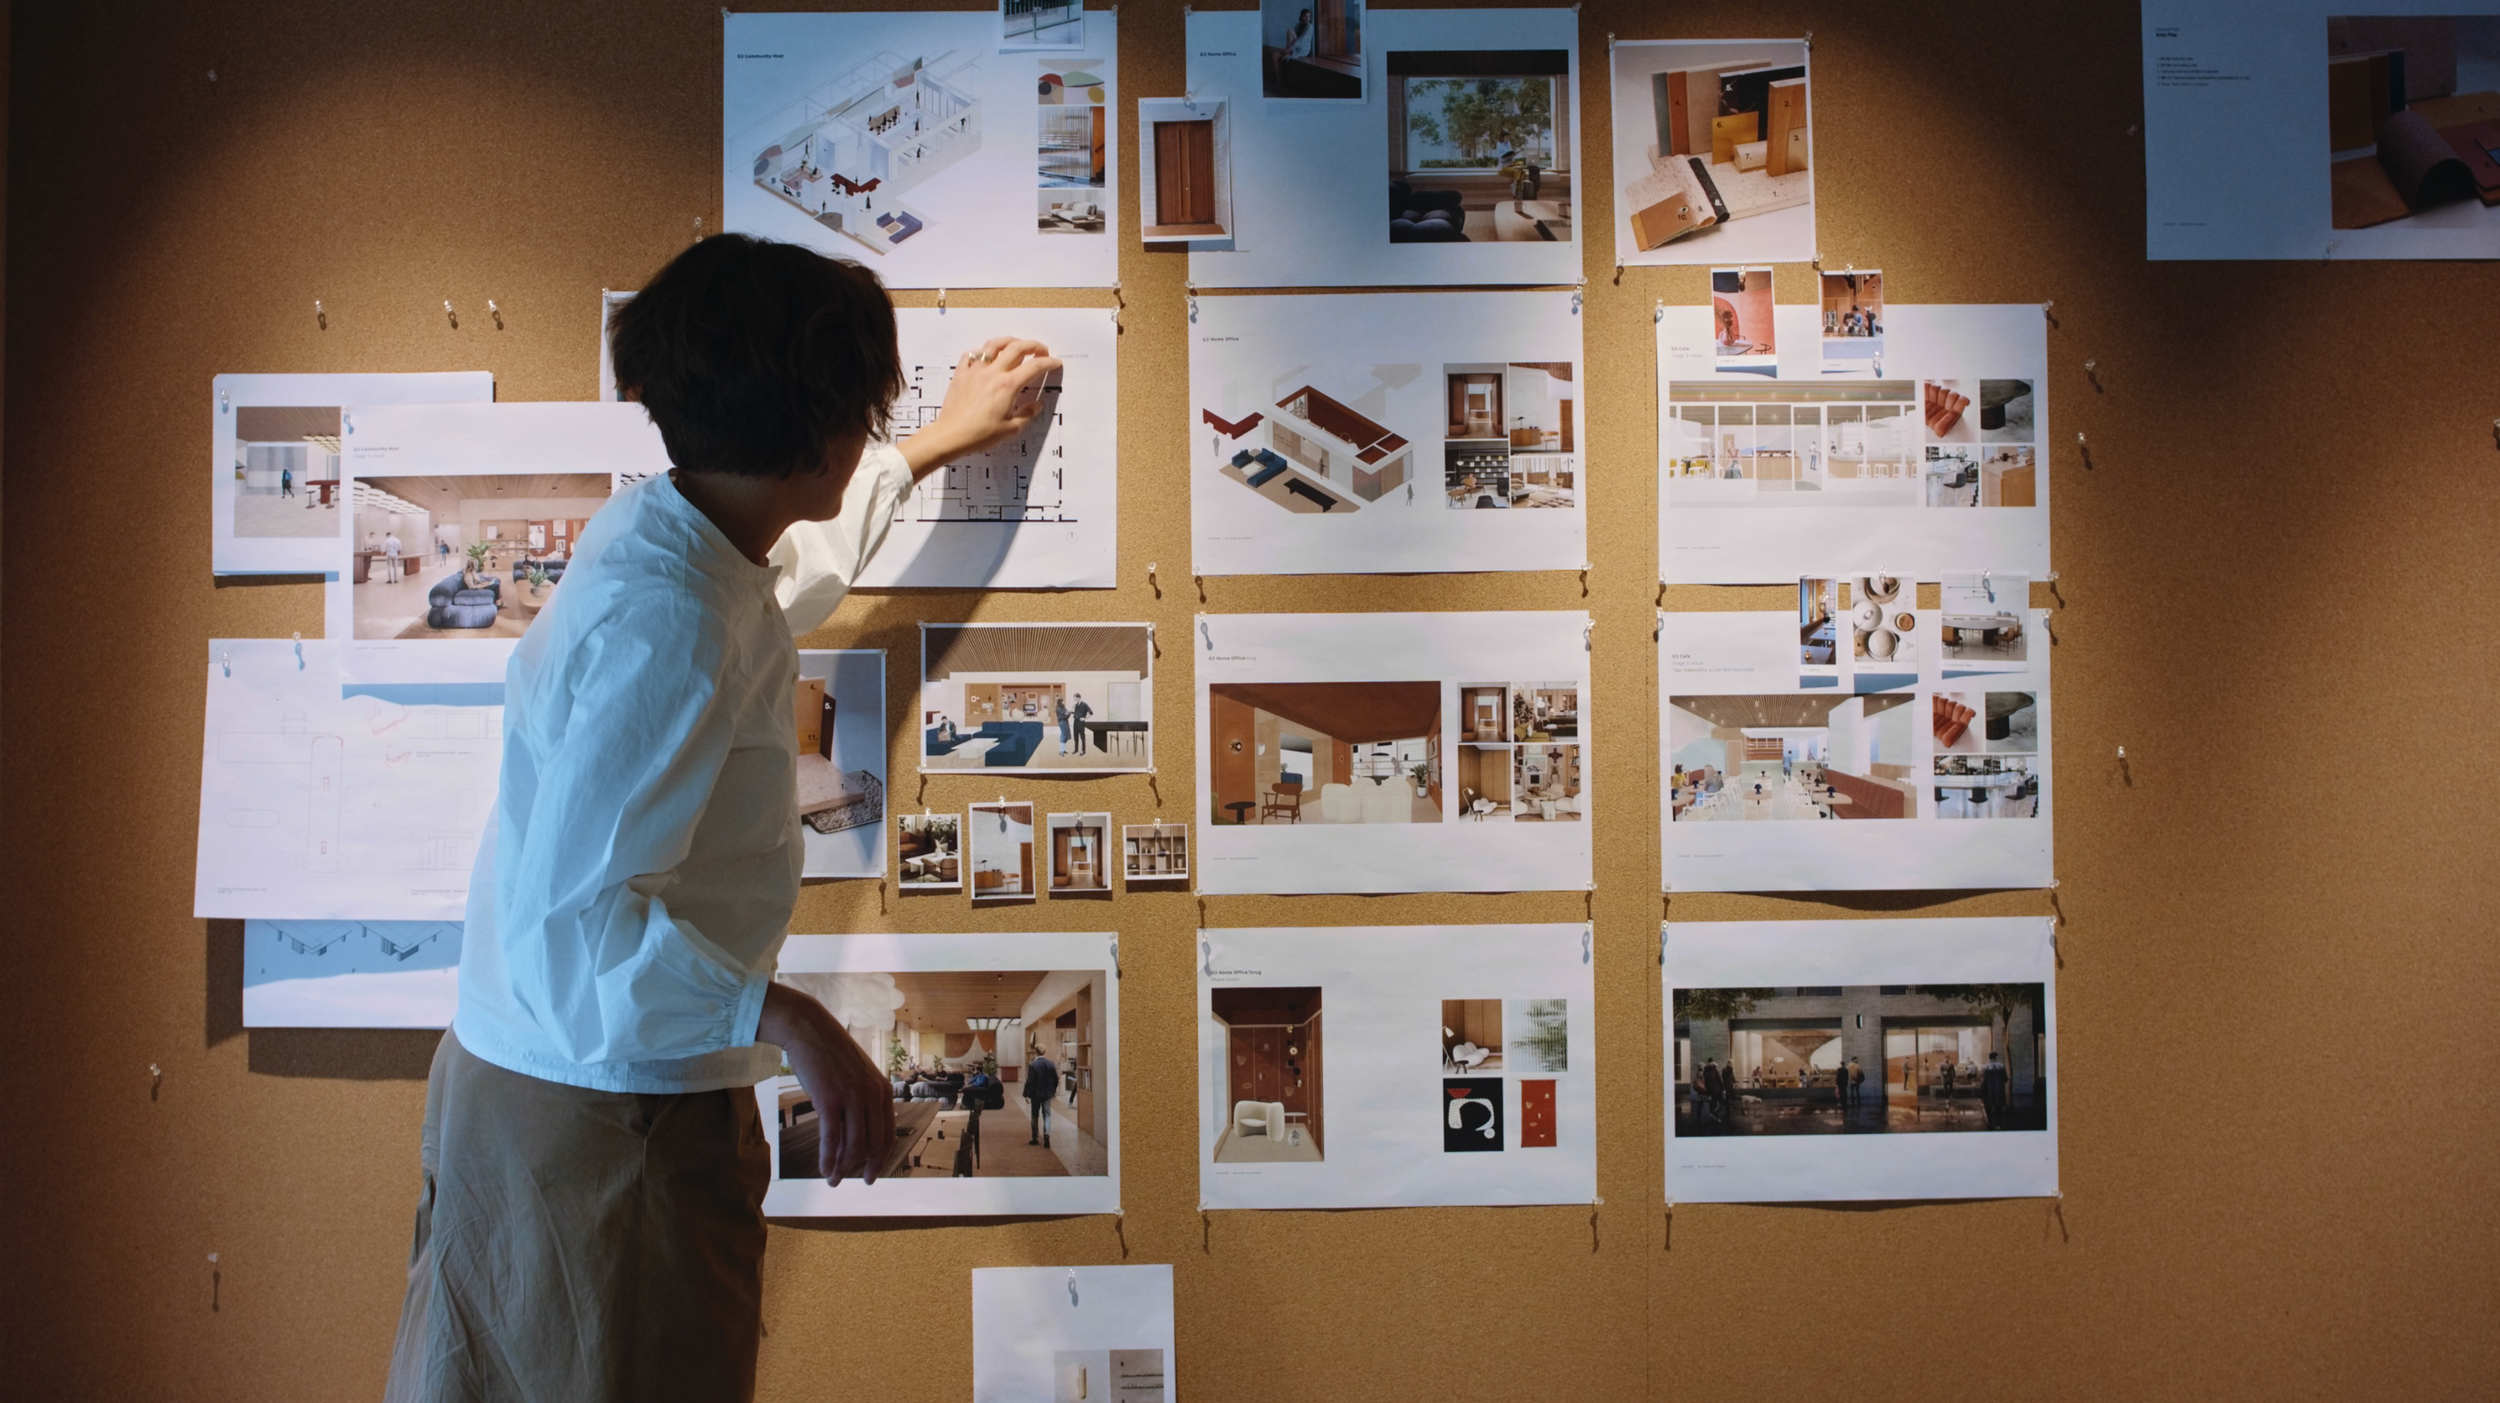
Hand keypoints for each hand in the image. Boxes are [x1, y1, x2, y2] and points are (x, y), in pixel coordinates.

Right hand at [757, 982, 894, 1186]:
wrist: (808, 1029)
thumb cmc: (829, 1054)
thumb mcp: (857, 1075)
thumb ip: (863, 1100)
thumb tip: (858, 1135)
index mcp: (883, 1090)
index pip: (887, 1135)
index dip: (879, 1160)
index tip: (869, 1176)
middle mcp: (873, 1095)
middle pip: (871, 1144)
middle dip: (859, 1167)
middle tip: (845, 1179)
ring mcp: (853, 1097)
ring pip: (853, 1146)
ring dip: (841, 1167)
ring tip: (831, 1179)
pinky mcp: (830, 1099)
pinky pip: (832, 1138)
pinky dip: (828, 1158)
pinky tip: (823, 1169)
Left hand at [899, 336, 1063, 475]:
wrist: (951, 435)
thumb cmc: (979, 434)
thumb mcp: (1010, 429)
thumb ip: (1026, 415)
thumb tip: (1036, 406)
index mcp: (1008, 386)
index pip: (1034, 367)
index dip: (1048, 362)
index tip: (1055, 362)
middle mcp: (993, 373)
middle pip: (1017, 347)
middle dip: (1033, 345)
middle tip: (1041, 350)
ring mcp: (975, 371)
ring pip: (994, 345)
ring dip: (1009, 341)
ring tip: (1017, 344)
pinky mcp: (961, 374)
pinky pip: (971, 355)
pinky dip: (982, 351)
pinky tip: (985, 355)